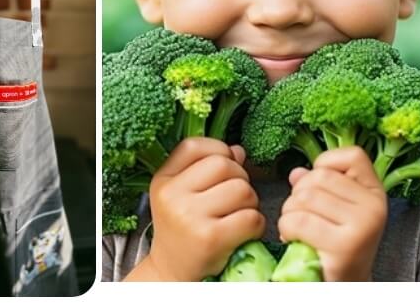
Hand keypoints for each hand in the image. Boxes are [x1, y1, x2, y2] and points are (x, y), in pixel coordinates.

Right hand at [145, 137, 264, 280]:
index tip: (225, 165)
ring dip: (250, 202)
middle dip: (239, 178)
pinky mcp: (211, 238)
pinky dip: (256, 224)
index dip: (218, 149)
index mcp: (163, 180)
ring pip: (242, 189)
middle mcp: (172, 196)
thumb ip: (206, 167)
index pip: (194, 146)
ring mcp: (190, 217)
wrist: (173, 274)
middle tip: (234, 197)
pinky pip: (251, 217)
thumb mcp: (181, 193)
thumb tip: (238, 150)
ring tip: (238, 215)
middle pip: (224, 165)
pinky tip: (243, 231)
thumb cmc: (183, 229)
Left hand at [278, 146, 387, 280]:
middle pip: (318, 176)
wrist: (344, 285)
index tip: (322, 186)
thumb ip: (318, 185)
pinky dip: (287, 229)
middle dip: (299, 195)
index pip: (352, 154)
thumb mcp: (335, 209)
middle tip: (304, 216)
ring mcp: (362, 226)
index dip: (327, 163)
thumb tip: (296, 173)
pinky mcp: (345, 246)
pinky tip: (296, 240)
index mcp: (375, 192)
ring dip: (289, 213)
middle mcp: (375, 206)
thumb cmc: (336, 244)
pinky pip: (298, 221)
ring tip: (299, 230)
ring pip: (303, 198)